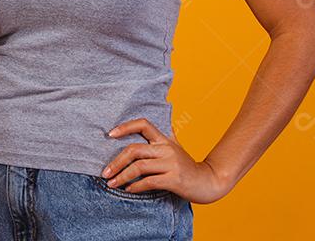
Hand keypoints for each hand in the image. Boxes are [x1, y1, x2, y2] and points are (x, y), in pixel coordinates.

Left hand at [101, 117, 227, 203]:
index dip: (125, 127)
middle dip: (116, 162)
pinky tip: (128, 190)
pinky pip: (149, 182)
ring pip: (139, 167)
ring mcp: (171, 164)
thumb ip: (159, 142)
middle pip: (135, 149)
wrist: (209, 181)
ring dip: (122, 176)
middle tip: (105, 172)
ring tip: (112, 184)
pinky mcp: (174, 179)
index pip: (143, 124)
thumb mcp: (174, 149)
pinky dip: (136, 187)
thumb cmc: (187, 167)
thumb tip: (139, 133)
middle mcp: (167, 149)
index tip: (110, 134)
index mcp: (164, 140)